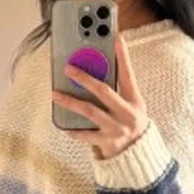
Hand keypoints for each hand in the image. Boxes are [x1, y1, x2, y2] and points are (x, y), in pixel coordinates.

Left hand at [52, 34, 147, 159]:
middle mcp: (127, 114)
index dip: (123, 57)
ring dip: (70, 102)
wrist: (138, 155)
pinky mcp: (107, 143)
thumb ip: (118, 90)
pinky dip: (74, 131)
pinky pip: (86, 135)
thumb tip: (95, 70)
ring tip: (55, 94)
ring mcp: (117, 129)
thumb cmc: (130, 123)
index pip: (128, 75)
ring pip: (90, 111)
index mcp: (135, 101)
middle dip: (85, 78)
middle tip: (68, 68)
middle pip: (103, 91)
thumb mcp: (131, 106)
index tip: (116, 38)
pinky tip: (63, 126)